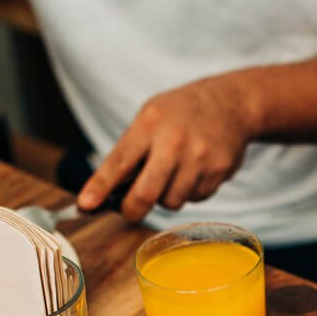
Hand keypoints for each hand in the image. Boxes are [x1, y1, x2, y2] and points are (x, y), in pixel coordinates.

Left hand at [77, 78, 253, 221]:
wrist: (231, 103)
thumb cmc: (181, 113)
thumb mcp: (149, 118)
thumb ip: (129, 151)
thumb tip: (107, 192)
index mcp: (150, 124)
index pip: (119, 162)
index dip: (99, 187)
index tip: (85, 205)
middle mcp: (174, 142)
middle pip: (146, 194)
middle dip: (132, 210)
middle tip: (129, 211)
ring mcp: (199, 159)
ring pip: (171, 202)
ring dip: (166, 197)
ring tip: (173, 174)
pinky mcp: (219, 172)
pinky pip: (195, 199)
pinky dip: (189, 191)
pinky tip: (195, 170)